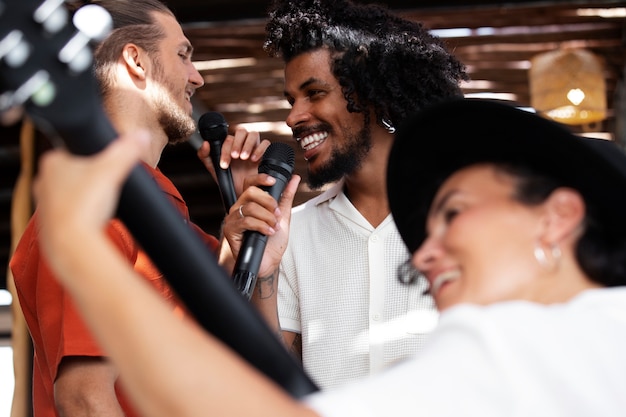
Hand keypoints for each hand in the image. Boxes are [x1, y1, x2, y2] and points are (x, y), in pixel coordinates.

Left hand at [35, 131, 148, 256]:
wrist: (71, 243)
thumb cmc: (85, 204)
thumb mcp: (113, 170)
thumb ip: (127, 150)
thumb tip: (142, 135)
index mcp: (52, 162)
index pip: (73, 150)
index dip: (93, 157)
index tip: (106, 166)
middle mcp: (42, 181)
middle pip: (73, 173)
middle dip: (90, 179)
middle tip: (107, 185)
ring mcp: (43, 204)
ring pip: (69, 194)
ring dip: (85, 198)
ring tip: (101, 205)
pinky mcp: (48, 224)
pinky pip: (67, 214)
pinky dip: (80, 216)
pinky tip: (93, 220)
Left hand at [197, 126, 269, 196]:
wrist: (244, 192)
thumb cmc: (229, 179)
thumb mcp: (214, 169)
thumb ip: (204, 156)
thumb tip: (205, 143)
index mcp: (231, 144)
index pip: (228, 138)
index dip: (225, 150)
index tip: (224, 164)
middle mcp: (243, 143)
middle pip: (241, 131)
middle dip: (237, 143)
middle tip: (235, 157)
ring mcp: (255, 146)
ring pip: (253, 134)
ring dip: (248, 145)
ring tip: (244, 158)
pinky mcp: (265, 152)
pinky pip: (265, 143)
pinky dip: (260, 149)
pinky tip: (254, 160)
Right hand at [222, 173, 300, 277]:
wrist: (269, 262)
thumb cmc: (272, 242)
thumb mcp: (283, 216)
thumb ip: (286, 196)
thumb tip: (295, 179)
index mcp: (249, 202)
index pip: (250, 183)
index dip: (260, 179)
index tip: (273, 181)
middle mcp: (239, 208)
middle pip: (250, 192)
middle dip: (268, 201)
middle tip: (276, 214)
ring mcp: (233, 219)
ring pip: (250, 207)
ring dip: (267, 217)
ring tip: (273, 227)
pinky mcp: (231, 230)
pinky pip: (246, 221)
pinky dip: (261, 226)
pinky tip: (268, 232)